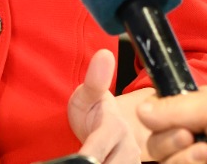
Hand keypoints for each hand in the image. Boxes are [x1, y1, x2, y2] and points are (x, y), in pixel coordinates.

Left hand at [67, 49, 140, 163]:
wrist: (110, 125)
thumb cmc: (95, 110)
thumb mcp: (89, 94)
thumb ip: (94, 79)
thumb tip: (104, 54)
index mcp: (115, 127)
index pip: (96, 150)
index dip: (84, 157)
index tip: (77, 157)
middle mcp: (128, 150)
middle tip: (75, 159)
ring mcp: (131, 163)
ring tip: (84, 160)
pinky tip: (93, 162)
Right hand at [137, 88, 206, 163]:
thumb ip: (175, 107)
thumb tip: (141, 112)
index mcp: (193, 118)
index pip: (155, 125)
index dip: (158, 126)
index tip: (177, 124)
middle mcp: (193, 144)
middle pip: (154, 151)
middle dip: (170, 145)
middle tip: (194, 138)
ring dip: (181, 161)